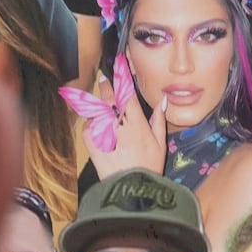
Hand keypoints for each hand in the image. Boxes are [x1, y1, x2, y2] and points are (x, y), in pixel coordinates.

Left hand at [93, 63, 168, 177]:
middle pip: (107, 96)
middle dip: (105, 86)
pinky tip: (98, 131)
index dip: (121, 76)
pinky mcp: (89, 138)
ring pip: (96, 109)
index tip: (118, 65)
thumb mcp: (160, 142)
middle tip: (103, 80)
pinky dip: (92, 124)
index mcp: (134, 119)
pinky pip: (88, 124)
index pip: (126, 91)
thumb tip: (162, 100)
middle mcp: (116, 119)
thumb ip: (159, 119)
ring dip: (97, 107)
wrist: (127, 186)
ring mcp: (101, 128)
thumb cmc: (147, 165)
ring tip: (101, 111)